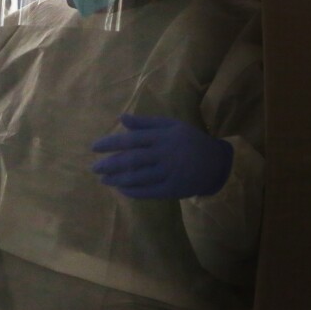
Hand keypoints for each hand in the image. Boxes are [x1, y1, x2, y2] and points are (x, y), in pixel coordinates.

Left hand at [91, 114, 232, 198]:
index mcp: (161, 137)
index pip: (130, 140)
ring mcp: (168, 173)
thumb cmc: (189, 140)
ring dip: (117, 179)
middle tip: (93, 168)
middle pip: (132, 160)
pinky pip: (149, 192)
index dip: (110, 143)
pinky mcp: (172, 189)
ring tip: (103, 180)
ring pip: (138, 177)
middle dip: (109, 164)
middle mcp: (163, 155)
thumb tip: (121, 117)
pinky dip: (133, 191)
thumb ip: (145, 123)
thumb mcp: (170, 125)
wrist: (216, 162)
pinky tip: (121, 189)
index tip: (94, 148)